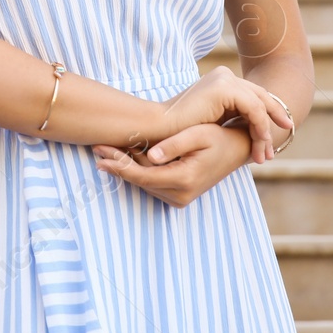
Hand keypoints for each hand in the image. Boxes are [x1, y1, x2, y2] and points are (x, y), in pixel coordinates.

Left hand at [93, 123, 250, 208]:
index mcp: (185, 179)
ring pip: (144, 184)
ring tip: (105, 151)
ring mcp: (180, 198)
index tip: (101, 157)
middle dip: (117, 165)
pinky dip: (138, 171)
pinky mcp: (179, 196)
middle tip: (96, 149)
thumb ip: (174, 144)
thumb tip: (149, 156)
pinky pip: (152, 184)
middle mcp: (181, 194)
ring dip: (125, 168)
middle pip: (140, 182)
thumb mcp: (198, 134)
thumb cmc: (218, 137)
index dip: (120, 167)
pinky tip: (123, 157)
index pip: (144, 176)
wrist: (237, 150)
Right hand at [156, 66, 290, 163]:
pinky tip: (259, 144)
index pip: (253, 97)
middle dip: (273, 123)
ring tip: (265, 155)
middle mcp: (224, 75)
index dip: (266, 117)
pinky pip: (253, 109)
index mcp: (221, 81)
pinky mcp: (225, 87)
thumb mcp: (212, 122)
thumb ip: (229, 118)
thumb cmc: (179, 130)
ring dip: (265, 132)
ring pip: (259, 105)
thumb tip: (250, 130)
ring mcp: (225, 79)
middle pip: (261, 97)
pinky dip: (259, 127)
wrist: (159, 128)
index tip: (270, 142)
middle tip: (276, 149)